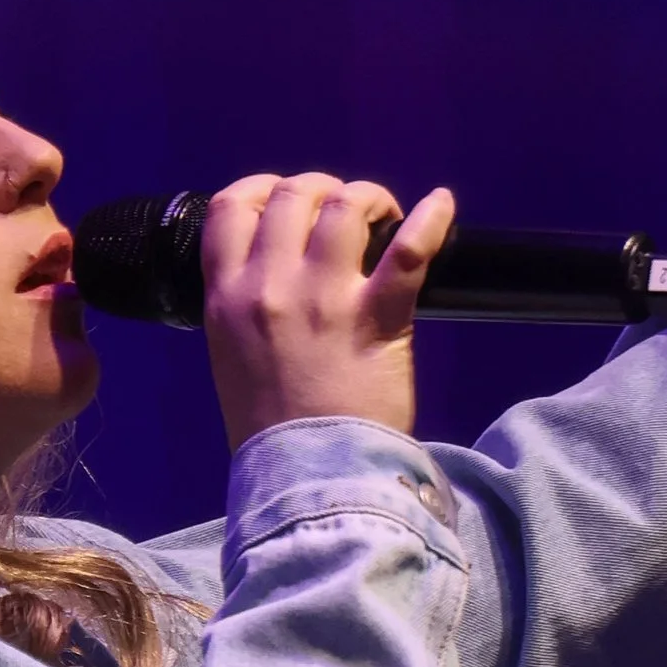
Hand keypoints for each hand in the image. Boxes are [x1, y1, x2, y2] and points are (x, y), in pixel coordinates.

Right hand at [202, 173, 454, 449]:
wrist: (308, 478)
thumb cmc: (270, 428)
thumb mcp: (230, 357)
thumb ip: (244, 306)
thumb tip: (277, 266)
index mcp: (226, 298)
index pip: (228, 208)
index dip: (260, 188)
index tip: (284, 198)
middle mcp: (269, 286)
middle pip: (292, 194)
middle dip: (322, 191)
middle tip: (345, 214)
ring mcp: (323, 298)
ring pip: (344, 206)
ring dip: (368, 200)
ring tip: (384, 217)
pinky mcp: (376, 317)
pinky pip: (409, 250)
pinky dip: (432, 219)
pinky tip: (441, 206)